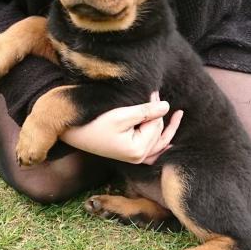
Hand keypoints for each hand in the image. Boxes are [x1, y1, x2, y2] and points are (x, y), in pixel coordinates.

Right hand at [60, 92, 183, 164]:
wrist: (72, 131)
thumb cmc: (95, 122)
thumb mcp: (122, 115)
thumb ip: (146, 111)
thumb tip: (168, 106)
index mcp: (137, 150)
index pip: (156, 125)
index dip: (156, 106)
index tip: (152, 91)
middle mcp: (138, 158)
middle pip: (158, 132)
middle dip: (158, 114)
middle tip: (154, 94)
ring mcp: (133, 158)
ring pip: (157, 142)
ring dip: (165, 128)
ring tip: (178, 115)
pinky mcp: (129, 155)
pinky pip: (151, 151)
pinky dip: (160, 144)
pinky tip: (169, 141)